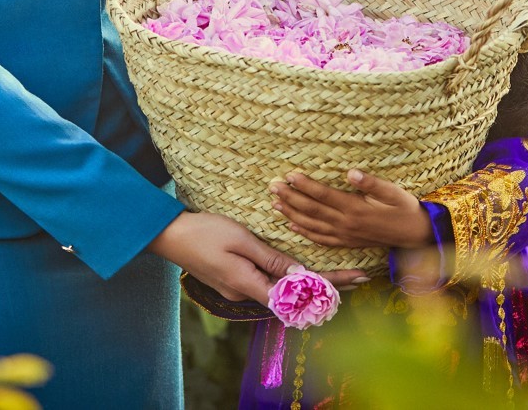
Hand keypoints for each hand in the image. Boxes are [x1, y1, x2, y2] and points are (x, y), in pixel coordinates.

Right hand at [146, 211, 367, 302]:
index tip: (354, 280)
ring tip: (341, 277)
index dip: (328, 288)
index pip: (297, 294)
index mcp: (249, 284)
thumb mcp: (240, 240)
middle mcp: (247, 293)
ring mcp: (239, 290)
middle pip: (294, 296)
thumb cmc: (203, 232)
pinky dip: (291, 280)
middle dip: (328, 287)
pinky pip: (269, 284)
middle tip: (359, 277)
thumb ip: (270, 259)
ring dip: (311, 284)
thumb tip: (300, 275)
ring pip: (283, 291)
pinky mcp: (235, 282)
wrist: (168, 236)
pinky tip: (303, 275)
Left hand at [271, 169, 433, 249]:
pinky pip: (320, 239)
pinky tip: (292, 225)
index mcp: (355, 209)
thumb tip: (350, 172)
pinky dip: (304, 232)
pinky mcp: (346, 242)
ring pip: (312, 225)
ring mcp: (345, 235)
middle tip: (272, 186)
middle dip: (290, 198)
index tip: (289, 174)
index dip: (305, 185)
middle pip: (312, 210)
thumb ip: (371, 183)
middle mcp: (346, 224)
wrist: (414, 235)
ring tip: (274, 204)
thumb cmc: (404, 208)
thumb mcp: (393, 192)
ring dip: (291, 214)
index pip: (323, 195)